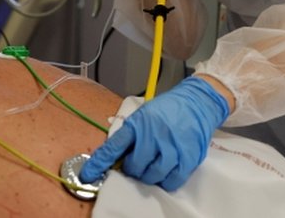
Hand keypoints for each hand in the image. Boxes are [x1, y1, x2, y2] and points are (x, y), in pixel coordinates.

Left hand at [79, 76, 228, 190]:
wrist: (197, 102)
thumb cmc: (167, 110)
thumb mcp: (144, 115)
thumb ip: (131, 134)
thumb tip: (116, 157)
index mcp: (138, 124)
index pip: (113, 147)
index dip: (99, 163)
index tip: (87, 175)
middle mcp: (153, 136)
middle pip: (134, 166)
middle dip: (132, 168)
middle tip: (137, 163)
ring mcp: (171, 147)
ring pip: (152, 176)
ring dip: (149, 175)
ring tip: (152, 166)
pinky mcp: (188, 157)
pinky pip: (172, 181)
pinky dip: (166, 181)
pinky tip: (166, 172)